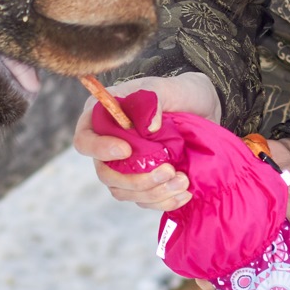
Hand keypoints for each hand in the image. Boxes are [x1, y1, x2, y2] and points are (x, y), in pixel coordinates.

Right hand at [72, 71, 221, 211]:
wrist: (204, 109)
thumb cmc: (179, 94)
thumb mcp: (168, 88)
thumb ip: (153, 101)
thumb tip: (149, 129)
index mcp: (104, 118)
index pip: (85, 140)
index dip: (99, 149)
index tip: (126, 150)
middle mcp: (109, 145)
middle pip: (105, 173)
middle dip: (136, 179)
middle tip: (168, 171)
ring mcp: (126, 167)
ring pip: (125, 191)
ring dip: (154, 192)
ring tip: (183, 181)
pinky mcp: (145, 182)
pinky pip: (145, 200)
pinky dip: (164, 201)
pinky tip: (184, 193)